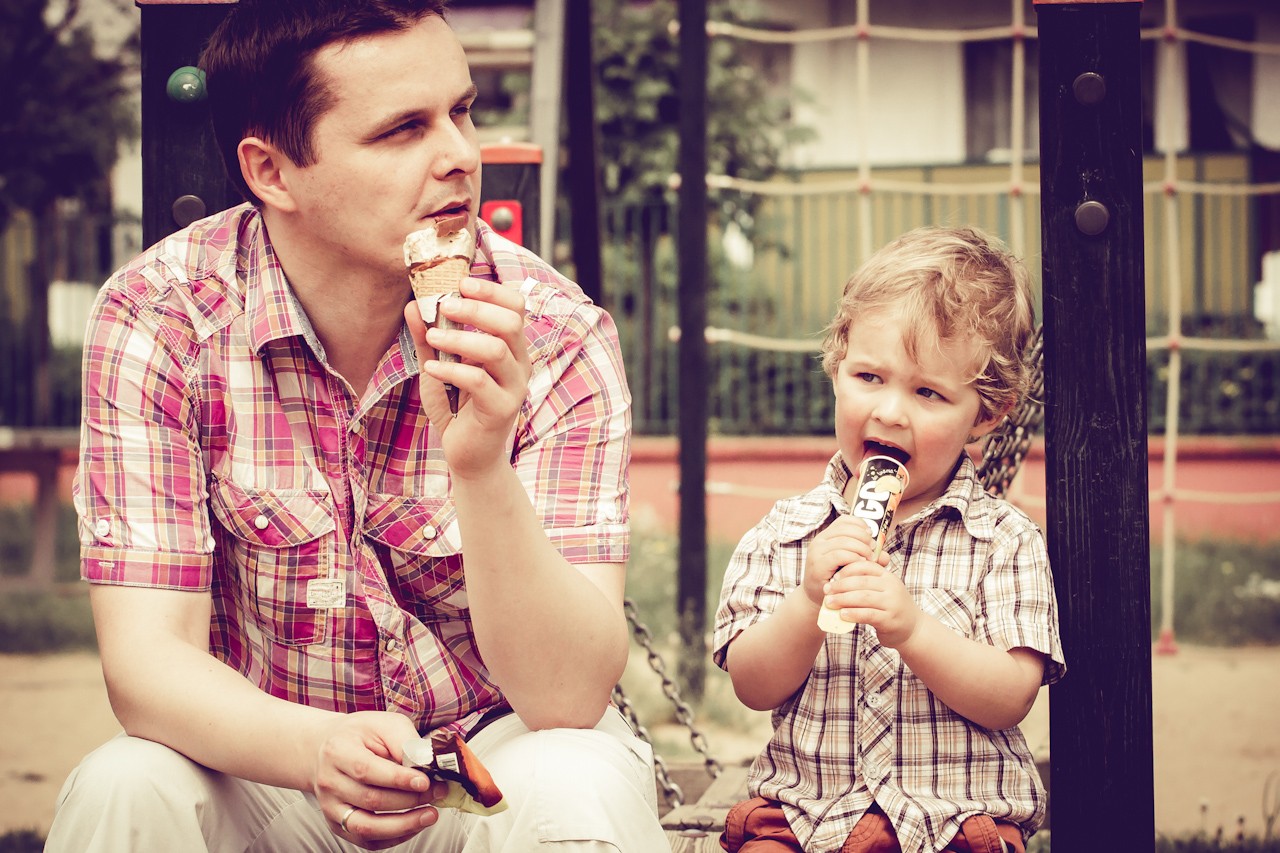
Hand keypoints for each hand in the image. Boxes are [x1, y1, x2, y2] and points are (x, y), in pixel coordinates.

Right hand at [311, 711, 448, 849]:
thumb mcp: (384, 724)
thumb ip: (404, 741)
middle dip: (410, 800)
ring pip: (367, 827)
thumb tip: (426, 764)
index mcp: (338, 752)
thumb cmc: (361, 735)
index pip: (367, 770)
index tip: (425, 782)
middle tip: (437, 792)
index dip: (398, 779)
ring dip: (404, 825)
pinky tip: (414, 825)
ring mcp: (331, 807)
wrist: (330, 749)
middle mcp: (329, 782)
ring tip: (430, 815)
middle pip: (371, 800)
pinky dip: (394, 837)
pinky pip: (367, 841)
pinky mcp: (338, 825)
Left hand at [404, 277, 532, 478]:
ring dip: (460, 337)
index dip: (491, 291)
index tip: (460, 284)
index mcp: (511, 348)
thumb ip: (428, 338)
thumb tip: (412, 306)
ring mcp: (514, 387)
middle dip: (476, 309)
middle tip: (445, 306)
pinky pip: (479, 380)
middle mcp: (520, 364)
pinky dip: (451, 369)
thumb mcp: (439, 366)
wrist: (467, 454)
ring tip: (432, 337)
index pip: (516, 307)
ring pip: (497, 349)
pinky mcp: (502, 409)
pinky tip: (431, 367)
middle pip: (511, 322)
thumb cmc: (457, 407)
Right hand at [804, 515, 877, 608]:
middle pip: (845, 529)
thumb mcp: (854, 566)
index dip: (860, 524)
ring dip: (861, 548)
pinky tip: (861, 564)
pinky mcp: (817, 565)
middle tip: (873, 550)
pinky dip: (853, 557)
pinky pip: (839, 555)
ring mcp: (816, 552)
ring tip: (869, 559)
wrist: (822, 600)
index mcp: (827, 536)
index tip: (870, 536)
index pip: (844, 521)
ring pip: (843, 541)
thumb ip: (869, 558)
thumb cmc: (840, 581)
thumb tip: (885, 555)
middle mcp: (819, 541)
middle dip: (864, 538)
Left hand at [821, 560, 919, 647]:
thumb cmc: (891, 608)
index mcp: (888, 577)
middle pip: (862, 582)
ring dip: (843, 599)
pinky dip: (853, 614)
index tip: (833, 576)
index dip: (847, 570)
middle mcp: (892, 587)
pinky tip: (842, 614)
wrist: (913, 629)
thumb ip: (866, 583)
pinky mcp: (890, 620)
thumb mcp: (883, 590)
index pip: (866, 567)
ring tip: (829, 602)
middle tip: (826, 590)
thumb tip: (836, 580)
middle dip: (841, 585)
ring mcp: (892, 604)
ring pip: (864, 597)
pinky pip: (868, 614)